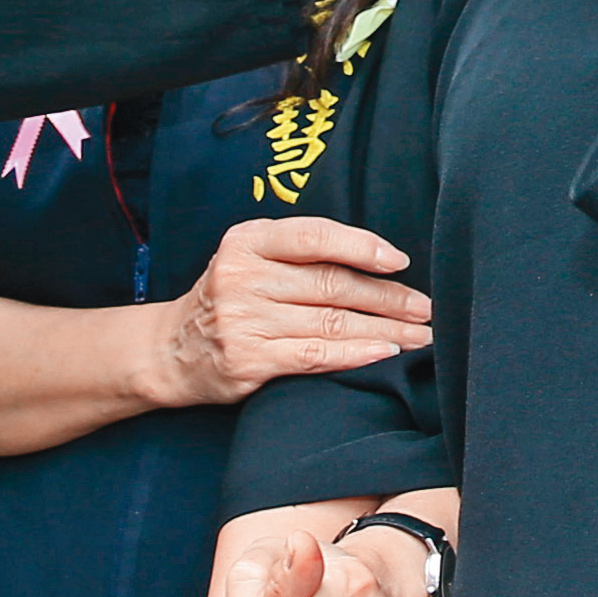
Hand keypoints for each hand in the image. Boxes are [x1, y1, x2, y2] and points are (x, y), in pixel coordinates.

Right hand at [138, 217, 430, 408]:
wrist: (170, 350)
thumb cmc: (231, 298)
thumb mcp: (252, 259)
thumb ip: (301, 254)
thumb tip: (380, 260)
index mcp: (247, 241)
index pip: (315, 236)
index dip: (363, 246)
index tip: (400, 261)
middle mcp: (242, 276)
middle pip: (332, 284)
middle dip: (388, 297)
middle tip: (426, 308)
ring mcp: (243, 320)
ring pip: (331, 322)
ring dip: (384, 330)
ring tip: (419, 336)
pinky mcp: (248, 360)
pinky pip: (315, 355)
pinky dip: (356, 354)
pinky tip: (385, 352)